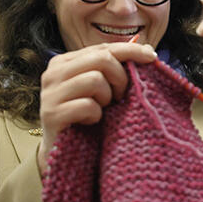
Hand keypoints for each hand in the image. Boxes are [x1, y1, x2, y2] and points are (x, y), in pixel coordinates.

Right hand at [38, 42, 157, 172]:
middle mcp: (54, 73)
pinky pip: (88, 105)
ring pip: (95, 80)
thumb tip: (148, 48)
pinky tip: (91, 121)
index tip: (152, 57)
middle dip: (120, 78)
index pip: (103, 48)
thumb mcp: (103, 89)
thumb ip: (118, 68)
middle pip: (102, 59)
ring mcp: (50, 93)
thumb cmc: (88, 117)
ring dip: (107, 98)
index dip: (130, 50)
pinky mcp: (52, 114)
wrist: (65, 153)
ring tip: (102, 109)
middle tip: (120, 96)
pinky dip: (96, 115)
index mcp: (65, 62)